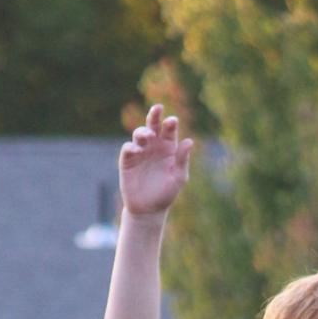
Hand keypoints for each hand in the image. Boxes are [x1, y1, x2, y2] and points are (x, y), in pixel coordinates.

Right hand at [118, 104, 193, 218]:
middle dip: (154, 115)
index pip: (169, 130)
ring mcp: (140, 152)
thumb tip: (190, 141)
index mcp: (168, 147)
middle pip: (153, 125)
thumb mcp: (178, 178)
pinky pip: (128, 149)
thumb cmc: (166, 193)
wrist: (148, 210)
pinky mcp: (127, 160)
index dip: (170, 124)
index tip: (172, 122)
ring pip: (139, 134)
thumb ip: (182, 160)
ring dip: (143, 132)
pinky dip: (131, 147)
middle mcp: (153, 146)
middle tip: (158, 108)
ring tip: (148, 136)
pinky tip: (137, 150)